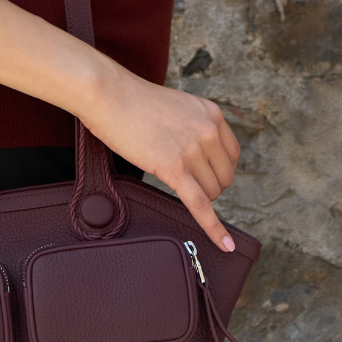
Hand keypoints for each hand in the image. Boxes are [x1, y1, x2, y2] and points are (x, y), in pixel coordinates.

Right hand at [78, 62, 240, 251]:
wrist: (109, 95)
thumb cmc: (134, 102)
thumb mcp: (179, 107)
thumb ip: (195, 127)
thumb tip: (200, 153)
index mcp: (212, 114)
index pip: (232, 155)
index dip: (218, 169)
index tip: (204, 174)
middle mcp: (209, 131)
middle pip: (224, 177)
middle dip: (207, 184)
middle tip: (182, 179)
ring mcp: (192, 150)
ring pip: (211, 192)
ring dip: (198, 196)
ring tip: (172, 182)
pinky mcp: (173, 168)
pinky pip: (200, 205)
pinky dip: (213, 228)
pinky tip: (224, 245)